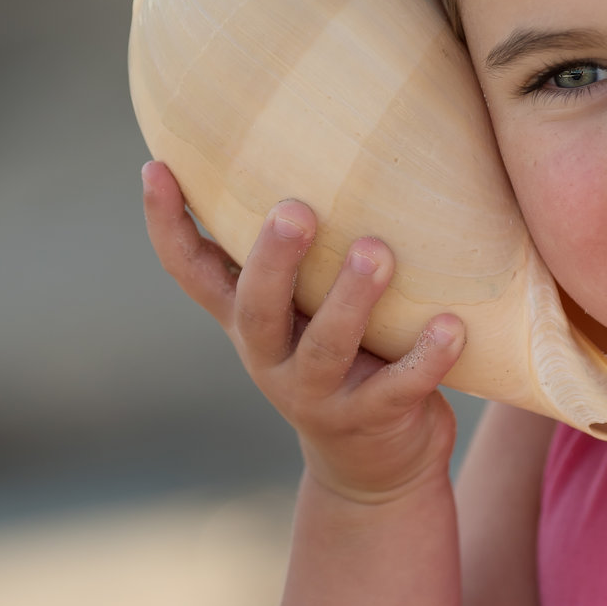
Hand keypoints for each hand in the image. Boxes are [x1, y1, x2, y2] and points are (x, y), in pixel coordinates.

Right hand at [139, 159, 465, 502]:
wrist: (374, 466)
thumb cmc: (345, 355)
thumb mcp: (307, 308)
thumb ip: (304, 253)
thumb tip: (331, 139)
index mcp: (248, 320)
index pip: (191, 271)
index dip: (167, 224)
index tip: (155, 167)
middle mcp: (269, 355)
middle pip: (257, 308)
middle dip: (273, 260)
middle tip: (296, 209)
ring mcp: (317, 393)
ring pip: (325, 348)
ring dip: (350, 300)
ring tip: (377, 253)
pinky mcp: (371, 420)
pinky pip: (398, 388)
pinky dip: (425, 358)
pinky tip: (451, 324)